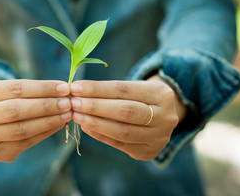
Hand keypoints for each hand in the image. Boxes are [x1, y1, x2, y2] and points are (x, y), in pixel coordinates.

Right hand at [0, 79, 71, 161]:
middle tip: (67, 103)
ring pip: (21, 129)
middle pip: (16, 110)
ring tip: (66, 115)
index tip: (64, 88)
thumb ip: (32, 89)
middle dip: (46, 106)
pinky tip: (58, 125)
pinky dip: (44, 134)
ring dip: (48, 122)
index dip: (43, 88)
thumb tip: (63, 91)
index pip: (17, 88)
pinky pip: (25, 143)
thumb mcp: (8, 87)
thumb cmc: (4, 99)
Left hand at [70, 76, 185, 160]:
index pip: (124, 89)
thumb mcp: (134, 88)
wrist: (162, 117)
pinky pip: (120, 145)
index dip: (97, 89)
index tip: (76, 88)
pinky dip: (101, 136)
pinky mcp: (149, 152)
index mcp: (161, 94)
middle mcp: (165, 116)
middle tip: (74, 103)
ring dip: (95, 123)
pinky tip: (86, 128)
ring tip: (76, 116)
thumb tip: (78, 92)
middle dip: (95, 107)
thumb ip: (109, 90)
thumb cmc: (140, 98)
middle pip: (125, 111)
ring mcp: (159, 137)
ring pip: (122, 131)